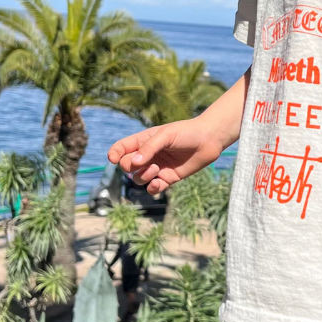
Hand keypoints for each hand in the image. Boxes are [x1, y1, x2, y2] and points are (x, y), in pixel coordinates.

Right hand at [107, 119, 222, 195]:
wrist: (208, 140)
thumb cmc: (186, 132)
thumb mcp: (166, 135)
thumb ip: (149, 148)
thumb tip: (135, 163)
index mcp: (143, 141)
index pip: (121, 148)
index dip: (114, 154)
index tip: (113, 158)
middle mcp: (148, 155)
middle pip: (127, 165)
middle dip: (130, 166)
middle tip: (143, 163)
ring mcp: (157, 167)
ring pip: (138, 178)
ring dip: (143, 176)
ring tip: (156, 169)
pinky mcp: (169, 178)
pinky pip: (153, 188)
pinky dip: (153, 188)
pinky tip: (159, 183)